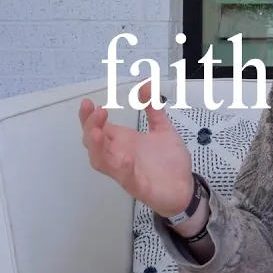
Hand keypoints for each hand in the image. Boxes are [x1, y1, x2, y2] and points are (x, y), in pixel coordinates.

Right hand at [79, 81, 193, 218]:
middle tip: (97, 112)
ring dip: (96, 147)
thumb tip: (146, 85)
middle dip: (90, 126)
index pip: (98, 127)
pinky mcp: (138, 185)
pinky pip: (125, 178)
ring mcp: (126, 171)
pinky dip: (122, 168)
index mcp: (123, 142)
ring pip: (101, 161)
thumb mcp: (163, 129)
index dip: (89, 116)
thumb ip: (153, 108)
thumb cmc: (169, 162)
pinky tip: (125, 158)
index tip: (88, 103)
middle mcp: (119, 155)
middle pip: (93, 142)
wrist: (184, 187)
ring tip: (96, 132)